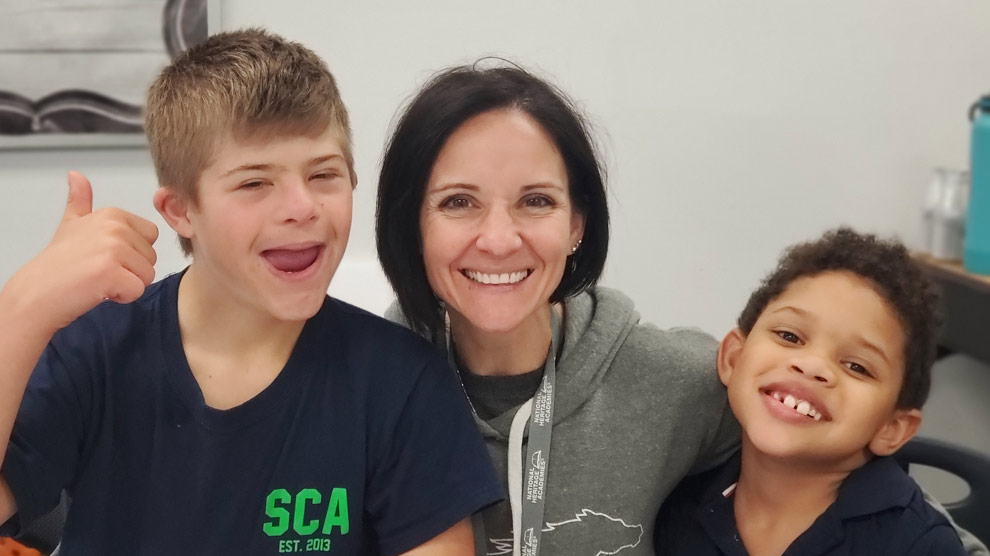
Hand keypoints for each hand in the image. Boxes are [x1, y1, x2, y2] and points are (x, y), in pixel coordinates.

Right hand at [4, 171, 158, 332]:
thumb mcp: (71, 223)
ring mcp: (113, 249)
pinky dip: (122, 296)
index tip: (106, 255)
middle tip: (100, 270)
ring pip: (147, 275)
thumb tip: (75, 175)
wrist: (39, 290)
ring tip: (99, 279)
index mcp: (112, 214)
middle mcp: (115, 228)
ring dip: (127, 284)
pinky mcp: (111, 273)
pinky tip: (99, 290)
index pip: (151, 236)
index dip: (133, 252)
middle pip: (151, 257)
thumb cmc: (59, 262)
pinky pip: (137, 290)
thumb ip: (79, 200)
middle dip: (131, 270)